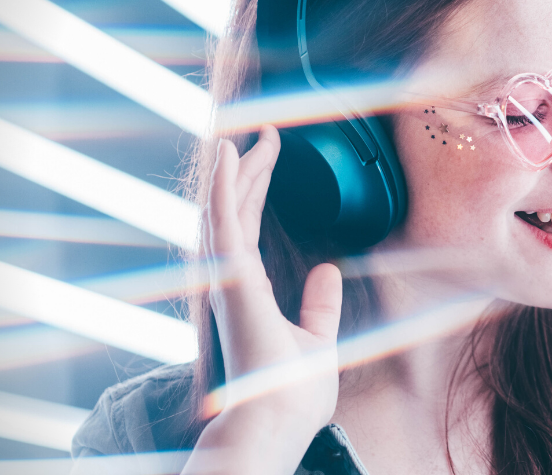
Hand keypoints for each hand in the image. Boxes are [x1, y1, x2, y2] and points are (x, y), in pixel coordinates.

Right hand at [203, 125, 341, 427]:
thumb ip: (320, 304)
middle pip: (239, 210)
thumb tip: (327, 270)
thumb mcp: (318, 338)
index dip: (258, 187)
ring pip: (226, 208)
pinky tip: (228, 156)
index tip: (270, 153)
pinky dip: (224, 187)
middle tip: (267, 133)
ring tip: (245, 133)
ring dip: (236, 169)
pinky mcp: (230, 279)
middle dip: (251, 168)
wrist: (279, 419)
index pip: (250, 226)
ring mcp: (227, 278)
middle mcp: (232, 280)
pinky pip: (224, 222)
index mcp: (249, 291)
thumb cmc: (292, 393)